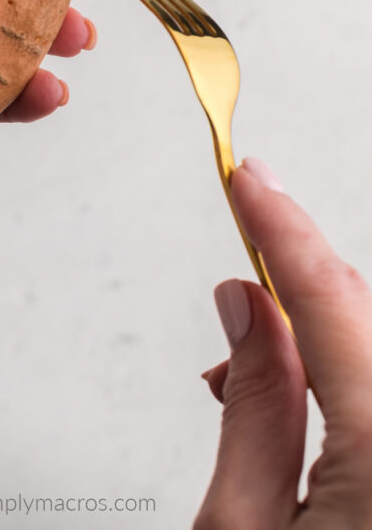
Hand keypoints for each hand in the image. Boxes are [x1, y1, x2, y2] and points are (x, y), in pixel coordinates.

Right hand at [195, 157, 371, 528]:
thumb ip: (253, 410)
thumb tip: (246, 307)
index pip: (330, 301)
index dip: (281, 229)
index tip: (248, 178)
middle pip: (363, 320)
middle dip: (293, 295)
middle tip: (232, 292)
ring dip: (318, 349)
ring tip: (243, 378)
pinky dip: (349, 384)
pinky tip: (301, 410)